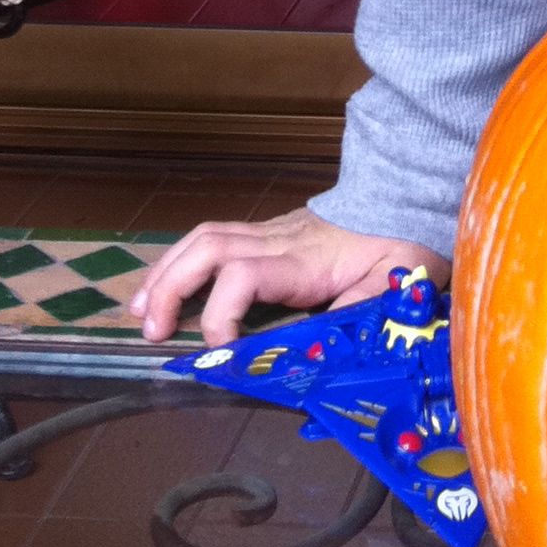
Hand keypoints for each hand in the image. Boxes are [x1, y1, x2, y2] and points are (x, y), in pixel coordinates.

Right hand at [132, 207, 450, 347]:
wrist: (407, 194)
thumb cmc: (402, 242)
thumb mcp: (397, 282)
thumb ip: (360, 313)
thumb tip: (319, 349)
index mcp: (307, 260)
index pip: (246, 274)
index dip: (223, 313)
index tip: (221, 351)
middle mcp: (279, 239)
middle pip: (209, 248)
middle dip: (171, 288)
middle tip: (151, 332)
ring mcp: (270, 231)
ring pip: (203, 237)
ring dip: (165, 272)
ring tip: (139, 310)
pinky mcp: (267, 231)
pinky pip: (213, 237)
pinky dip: (179, 261)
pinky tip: (162, 286)